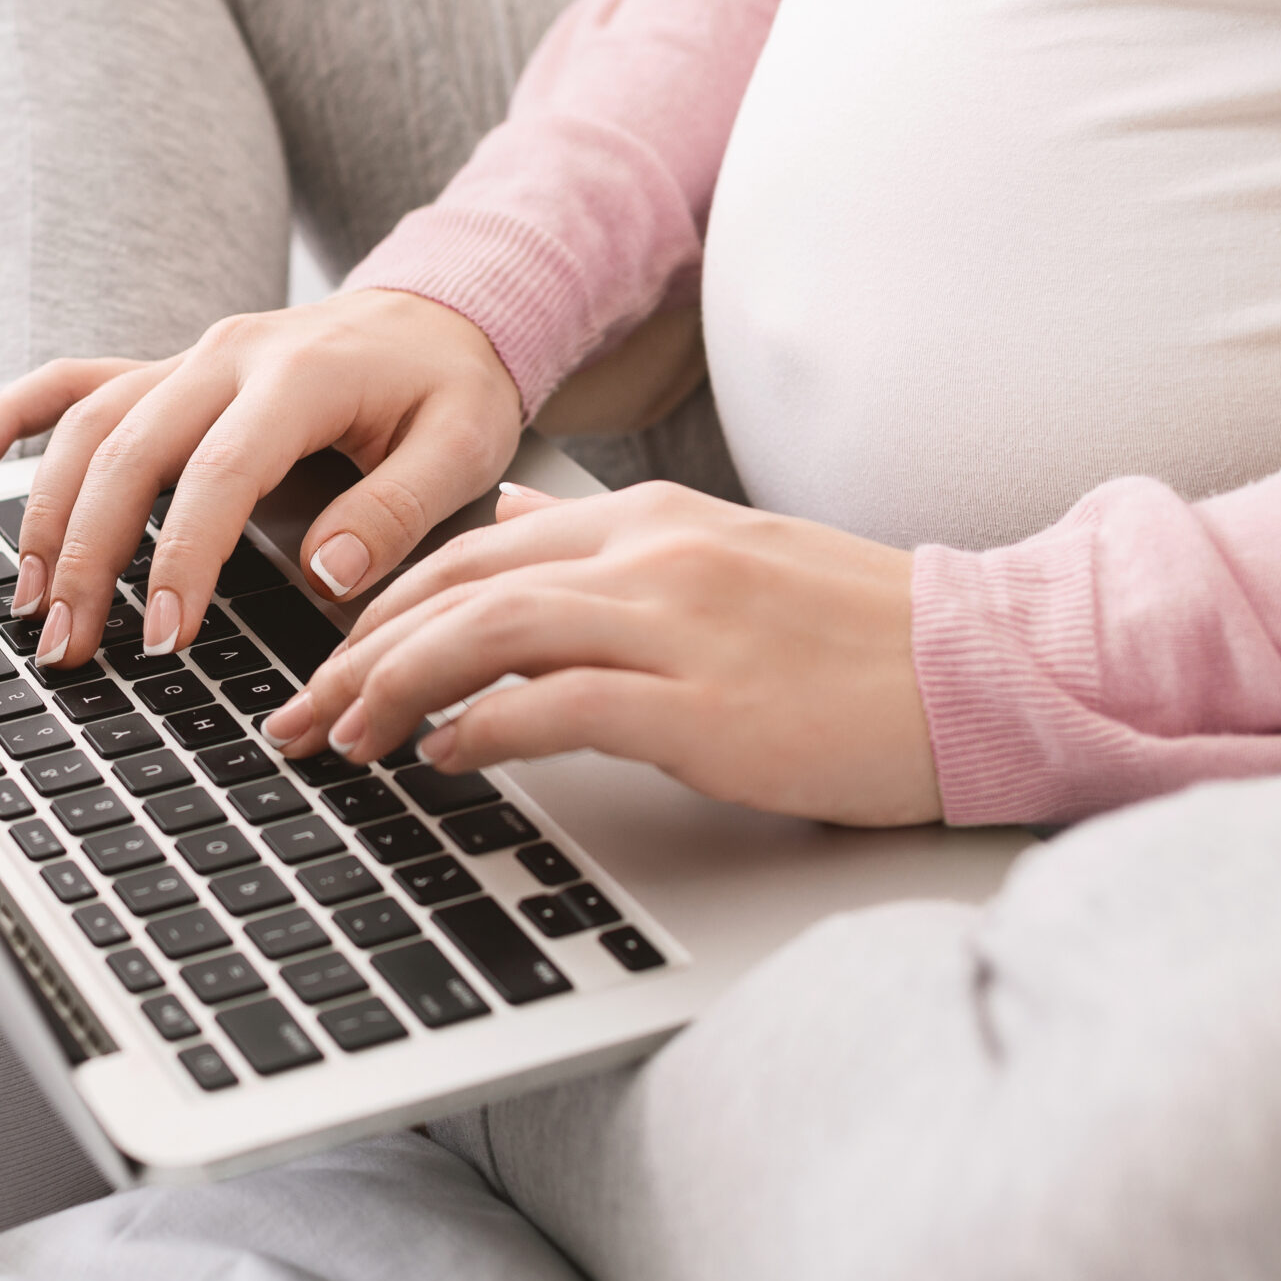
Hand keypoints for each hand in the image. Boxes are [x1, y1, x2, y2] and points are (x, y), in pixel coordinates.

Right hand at [0, 290, 521, 669]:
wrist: (445, 312)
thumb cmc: (452, 387)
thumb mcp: (464, 446)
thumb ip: (399, 509)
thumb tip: (326, 573)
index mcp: (298, 377)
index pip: (219, 472)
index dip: (183, 558)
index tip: (164, 637)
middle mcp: (226, 357)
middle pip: (127, 450)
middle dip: (89, 555)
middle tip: (71, 645)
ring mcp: (187, 359)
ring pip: (88, 424)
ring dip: (46, 513)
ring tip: (32, 601)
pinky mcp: (168, 371)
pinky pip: (73, 381)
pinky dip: (11, 416)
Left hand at [260, 481, 941, 825]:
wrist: (984, 669)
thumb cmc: (855, 635)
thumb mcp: (721, 560)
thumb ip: (609, 546)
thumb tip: (512, 522)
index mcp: (651, 521)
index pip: (473, 545)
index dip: (382, 604)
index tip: (326, 656)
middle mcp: (652, 554)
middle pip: (455, 583)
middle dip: (355, 650)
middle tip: (296, 712)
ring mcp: (679, 624)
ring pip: (485, 631)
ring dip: (393, 688)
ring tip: (343, 740)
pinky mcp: (706, 704)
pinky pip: (557, 706)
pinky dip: (483, 730)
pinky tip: (442, 760)